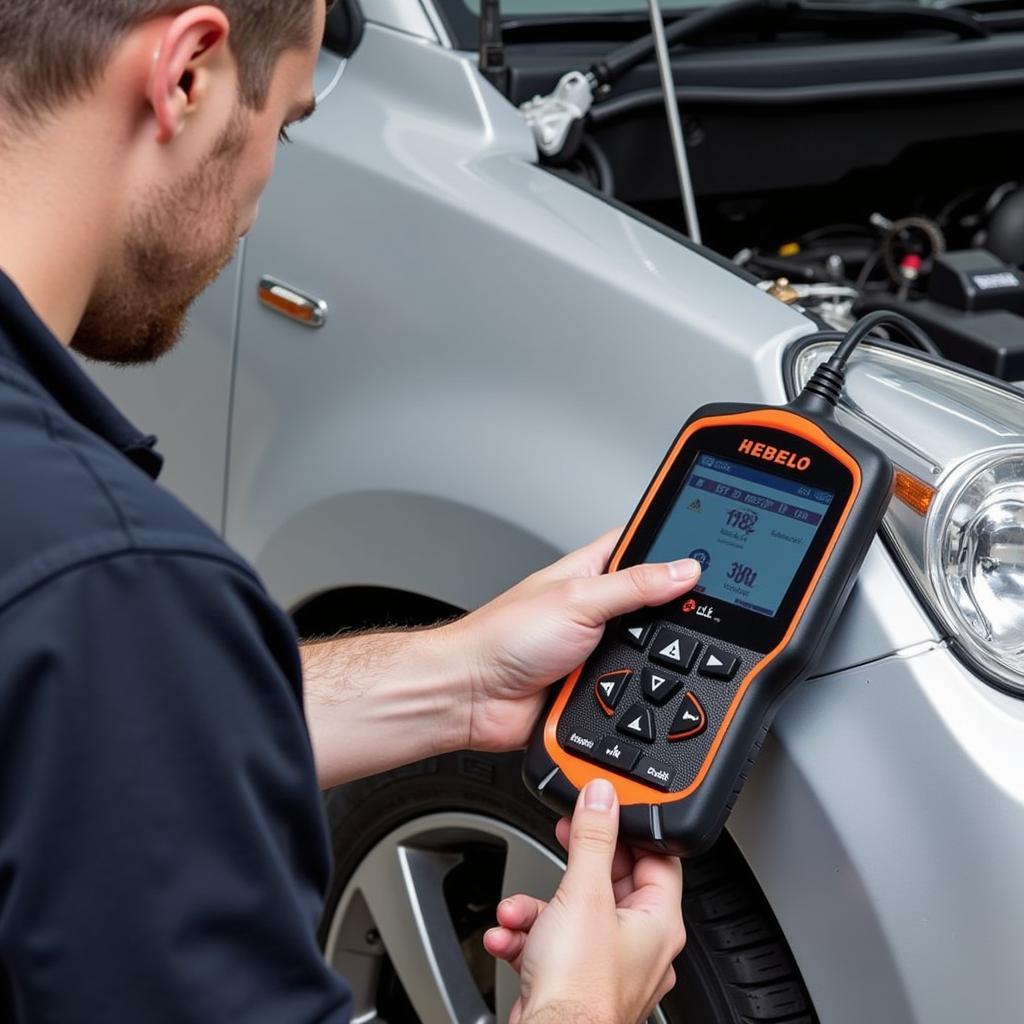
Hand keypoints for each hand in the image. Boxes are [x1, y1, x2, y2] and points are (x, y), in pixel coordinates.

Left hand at [444, 527, 700, 752]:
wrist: (472, 697)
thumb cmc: (503, 638)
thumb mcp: (578, 600)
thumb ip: (634, 585)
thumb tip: (685, 569)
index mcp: (592, 571)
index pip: (644, 542)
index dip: (676, 542)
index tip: (715, 548)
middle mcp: (598, 607)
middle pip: (658, 604)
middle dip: (675, 614)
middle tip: (694, 617)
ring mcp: (598, 649)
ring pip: (652, 653)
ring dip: (655, 661)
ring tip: (652, 659)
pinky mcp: (598, 688)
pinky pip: (636, 690)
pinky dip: (640, 694)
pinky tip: (641, 694)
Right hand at [484, 778, 684, 1023]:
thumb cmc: (579, 990)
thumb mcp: (584, 894)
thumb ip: (593, 838)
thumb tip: (603, 797)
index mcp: (658, 924)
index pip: (657, 858)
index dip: (629, 829)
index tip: (603, 809)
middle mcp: (639, 948)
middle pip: (609, 883)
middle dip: (571, 864)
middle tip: (560, 838)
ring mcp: (606, 967)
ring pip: (572, 915)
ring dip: (536, 906)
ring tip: (516, 909)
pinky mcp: (574, 984)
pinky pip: (552, 945)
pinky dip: (526, 937)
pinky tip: (506, 936)